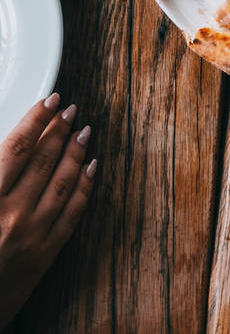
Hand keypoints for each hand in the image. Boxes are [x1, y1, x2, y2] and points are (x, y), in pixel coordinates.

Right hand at [0, 94, 95, 327]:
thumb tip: (7, 146)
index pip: (18, 147)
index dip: (38, 119)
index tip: (51, 100)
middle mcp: (10, 215)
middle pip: (44, 160)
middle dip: (60, 130)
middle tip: (72, 110)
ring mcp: (30, 237)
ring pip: (63, 183)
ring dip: (76, 152)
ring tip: (84, 132)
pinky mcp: (43, 258)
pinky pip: (71, 216)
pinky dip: (84, 188)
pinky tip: (90, 169)